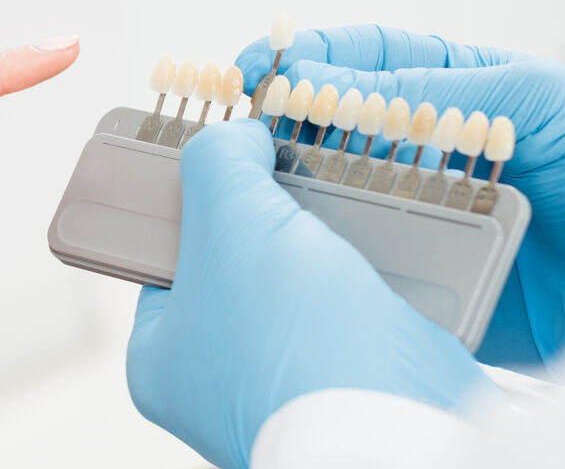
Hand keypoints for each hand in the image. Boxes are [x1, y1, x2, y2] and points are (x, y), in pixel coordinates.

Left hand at [125, 121, 490, 468]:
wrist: (400, 427)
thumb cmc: (294, 344)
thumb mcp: (231, 220)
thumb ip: (220, 162)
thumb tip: (238, 137)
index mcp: (163, 358)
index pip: (164, 258)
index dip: (196, 202)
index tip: (229, 161)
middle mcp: (221, 378)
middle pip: (242, 262)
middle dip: (276, 215)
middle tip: (294, 170)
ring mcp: (294, 381)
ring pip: (310, 281)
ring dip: (335, 237)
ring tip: (349, 190)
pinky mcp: (361, 379)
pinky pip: (365, 306)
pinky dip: (382, 270)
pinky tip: (391, 232)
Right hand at [236, 24, 564, 366]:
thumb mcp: (547, 101)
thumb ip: (447, 89)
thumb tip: (347, 87)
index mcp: (457, 91)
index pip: (359, 61)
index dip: (302, 60)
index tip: (257, 69)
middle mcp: (432, 152)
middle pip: (332, 131)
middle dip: (278, 126)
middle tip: (236, 131)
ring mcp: (430, 217)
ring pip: (339, 202)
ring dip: (295, 194)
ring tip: (258, 191)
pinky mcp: (437, 282)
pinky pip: (372, 271)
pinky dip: (336, 264)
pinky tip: (309, 255)